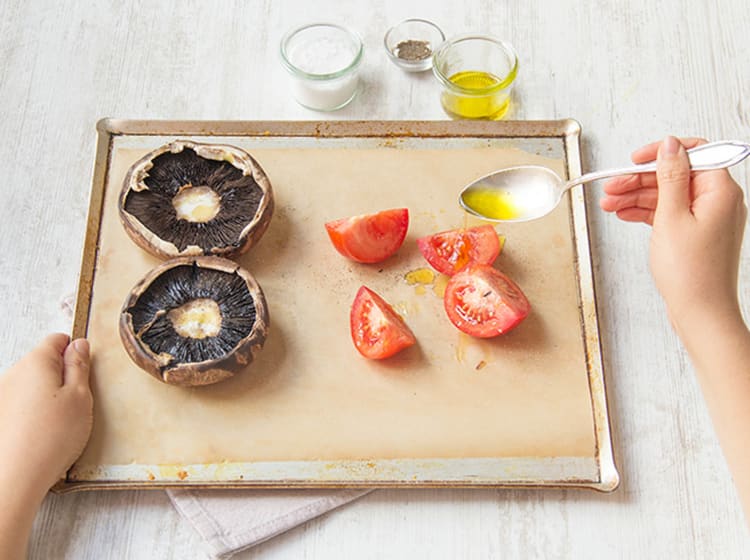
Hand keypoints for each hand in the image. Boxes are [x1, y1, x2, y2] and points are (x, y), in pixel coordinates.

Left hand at [0, 334, 92, 499]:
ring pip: (32, 385)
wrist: (15, 478)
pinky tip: (43, 433)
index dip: (76, 351)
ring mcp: (2, 396)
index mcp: (36, 363)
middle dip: (62, 376)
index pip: (58, 340)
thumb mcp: (81, 397)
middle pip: (43, 362)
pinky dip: (34, 412)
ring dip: (48, 396)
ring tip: (60, 422)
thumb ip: (80, 366)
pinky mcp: (0, 415)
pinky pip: (22, 404)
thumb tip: (79, 345)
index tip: (86, 370)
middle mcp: (13, 374)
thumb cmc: (52, 437)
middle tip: (78, 402)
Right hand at [600, 136, 746, 328]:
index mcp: (720, 191)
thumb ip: (670, 177)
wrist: (700, 312)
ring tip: (609, 204)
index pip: (693, 154)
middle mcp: (719, 201)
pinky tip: (625, 214)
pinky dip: (647, 212)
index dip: (662, 154)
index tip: (636, 159)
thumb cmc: (691, 273)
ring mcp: (708, 218)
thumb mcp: (672, 217)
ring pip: (669, 195)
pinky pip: (670, 213)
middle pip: (675, 176)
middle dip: (640, 180)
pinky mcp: (697, 233)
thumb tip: (670, 146)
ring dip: (638, 197)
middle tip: (611, 187)